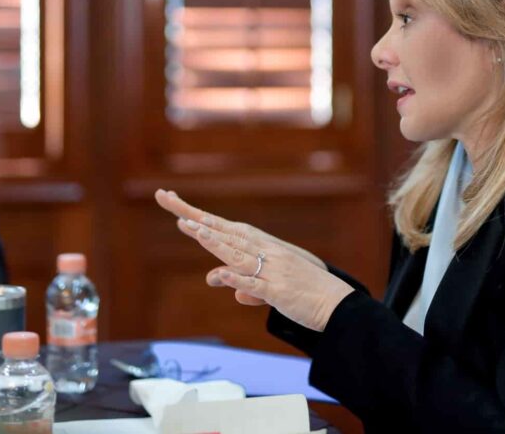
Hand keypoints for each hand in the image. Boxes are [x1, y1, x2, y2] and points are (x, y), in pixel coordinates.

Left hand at [155, 189, 354, 331]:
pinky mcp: (278, 291)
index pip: (226, 228)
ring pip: (238, 254)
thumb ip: (243, 280)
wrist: (337, 304)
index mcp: (263, 247)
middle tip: (168, 200)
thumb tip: (219, 280)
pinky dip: (237, 279)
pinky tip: (219, 274)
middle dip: (196, 218)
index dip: (201, 218)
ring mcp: (272, 270)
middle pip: (225, 232)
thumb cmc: (304, 290)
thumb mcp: (270, 283)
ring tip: (191, 228)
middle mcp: (266, 252)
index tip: (177, 210)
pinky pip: (254, 284)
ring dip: (214, 242)